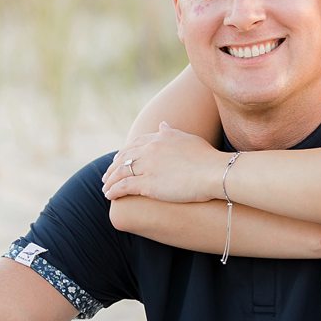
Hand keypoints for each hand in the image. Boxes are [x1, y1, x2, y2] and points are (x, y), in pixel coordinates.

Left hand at [102, 122, 228, 203]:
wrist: (214, 173)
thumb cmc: (207, 158)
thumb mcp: (188, 139)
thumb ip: (171, 132)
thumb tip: (161, 124)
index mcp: (159, 138)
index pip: (135, 144)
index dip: (125, 153)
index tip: (119, 159)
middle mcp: (150, 149)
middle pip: (124, 157)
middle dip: (113, 167)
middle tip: (107, 175)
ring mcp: (147, 166)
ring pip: (120, 172)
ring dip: (110, 180)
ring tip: (105, 188)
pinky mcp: (148, 184)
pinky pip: (124, 187)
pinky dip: (114, 191)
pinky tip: (109, 196)